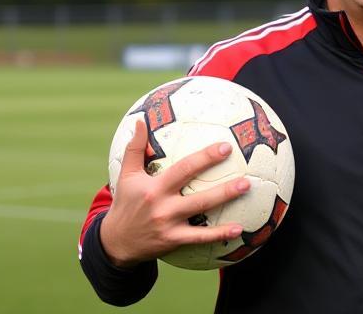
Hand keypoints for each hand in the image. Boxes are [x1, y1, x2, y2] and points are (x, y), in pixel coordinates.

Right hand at [100, 118, 250, 267]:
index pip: (184, 169)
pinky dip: (220, 235)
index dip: (206, 158)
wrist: (116, 241)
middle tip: (245, 173)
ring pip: (202, 213)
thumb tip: (140, 120)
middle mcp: (163, 206)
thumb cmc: (126, 203)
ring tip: (247, 191)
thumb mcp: (127, 175)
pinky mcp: (174, 240)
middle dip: (222, 184)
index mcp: (155, 187)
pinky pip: (200, 238)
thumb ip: (135, 148)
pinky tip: (239, 229)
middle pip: (197, 194)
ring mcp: (170, 225)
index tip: (225, 147)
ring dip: (225, 203)